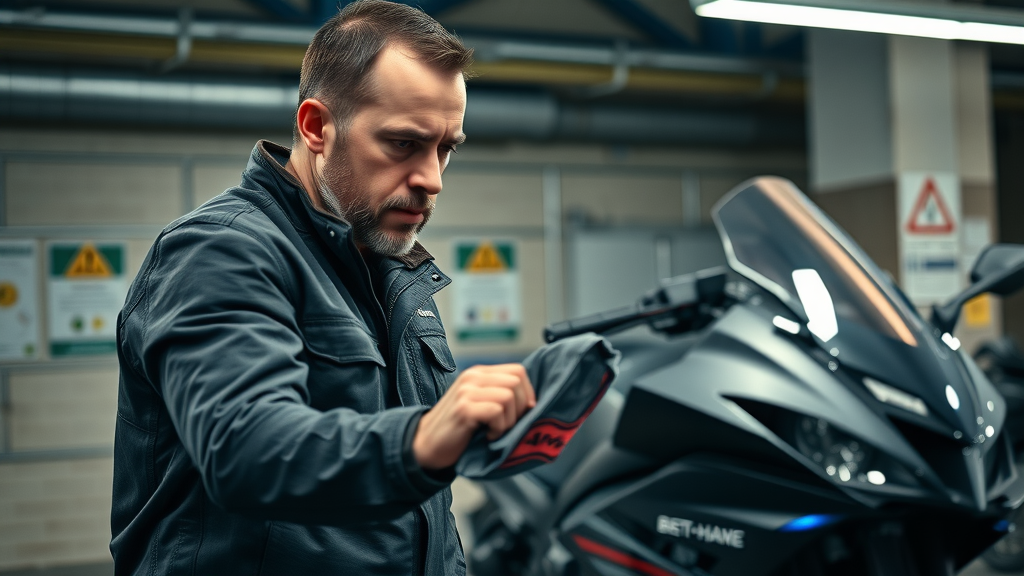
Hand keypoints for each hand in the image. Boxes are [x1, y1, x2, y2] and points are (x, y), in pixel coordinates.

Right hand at [413, 364, 535, 469]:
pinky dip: (498, 429)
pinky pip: (496, 412)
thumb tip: (532, 403)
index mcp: (479, 373)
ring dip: (509, 421)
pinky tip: (488, 436)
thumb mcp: (479, 403)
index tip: (522, 413)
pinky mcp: (463, 408)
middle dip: (520, 408)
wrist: (425, 444)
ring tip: (495, 431)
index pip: (518, 370)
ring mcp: (467, 391)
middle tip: (507, 425)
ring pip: (508, 397)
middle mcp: (472, 377)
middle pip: (516, 382)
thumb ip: (499, 395)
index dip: (527, 393)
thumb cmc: (458, 428)